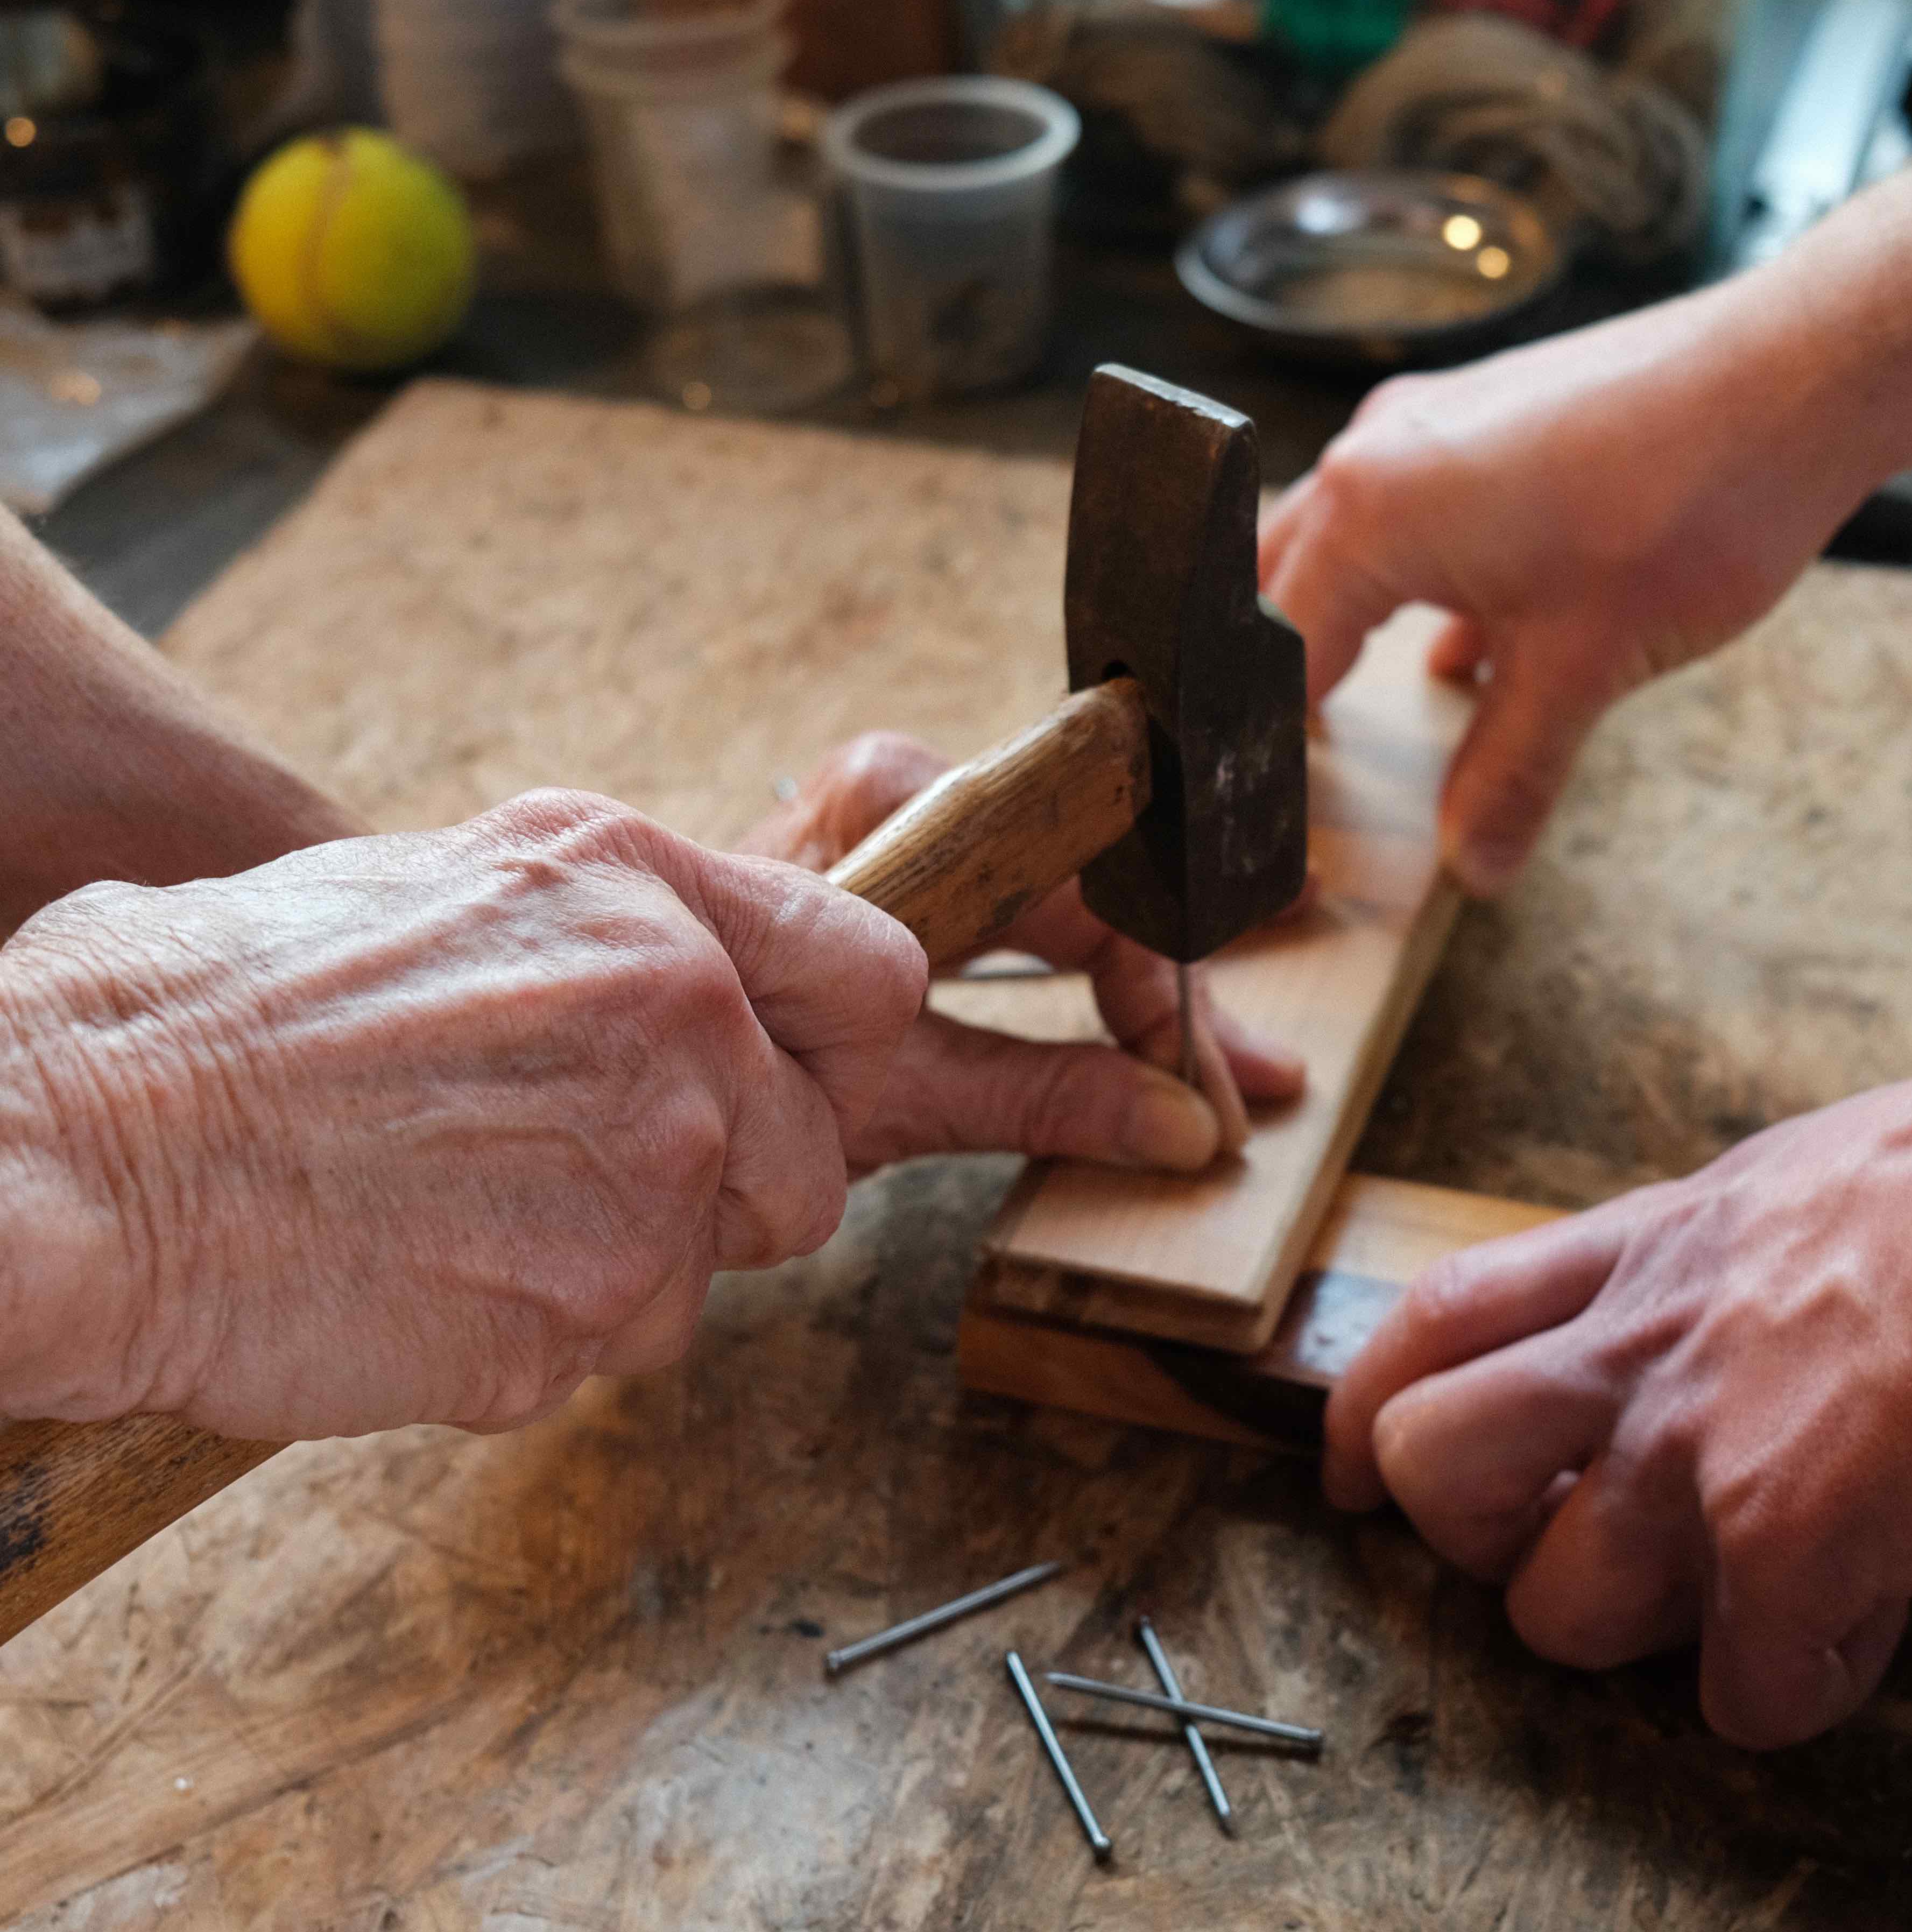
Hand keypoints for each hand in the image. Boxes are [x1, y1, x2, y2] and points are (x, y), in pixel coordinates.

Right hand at [1, 791, 925, 1437]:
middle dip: (725, 1192)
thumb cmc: (199, 1019)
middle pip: (813, 1156)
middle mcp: (678, 1014)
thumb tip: (654, 989)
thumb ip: (590, 944)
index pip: (867, 976)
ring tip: (469, 1227)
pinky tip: (429, 1286)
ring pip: (718, 1268)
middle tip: (578, 1187)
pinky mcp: (593, 1306)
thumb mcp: (428, 892)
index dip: (838, 1050)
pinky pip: (623, 1345)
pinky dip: (545, 1340)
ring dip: (625, 1272)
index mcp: (633, 888)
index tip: (794, 1087)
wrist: (70, 1157)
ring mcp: (650, 1167)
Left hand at [740, 733, 1305, 1173]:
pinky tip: (1163, 1013)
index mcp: (907, 818)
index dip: (1160, 991)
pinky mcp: (908, 877)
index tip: (1200, 1082)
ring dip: (1157, 983)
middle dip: (1180, 996)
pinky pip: (1035, 915)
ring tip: (1240, 1047)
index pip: (1082, 892)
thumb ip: (1044, 1100)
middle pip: (1094, 890)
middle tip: (1260, 1075)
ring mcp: (913, 833)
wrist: (631, 1036)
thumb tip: (1187, 1131)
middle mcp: (915, 801)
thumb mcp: (900, 1092)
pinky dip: (1101, 976)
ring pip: (1075, 900)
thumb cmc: (738, 1051)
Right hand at [1260, 285, 1878, 896]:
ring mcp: (1434, 423)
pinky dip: (1422, 585)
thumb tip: (1473, 861)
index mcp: (1369, 514)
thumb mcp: (1581, 670)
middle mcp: (1379, 454)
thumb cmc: (1684, 506)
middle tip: (1295, 755)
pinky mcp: (1492, 414)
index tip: (1286, 806)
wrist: (1798, 377)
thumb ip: (1508, 774)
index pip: (1277, 651)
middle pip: (1281, 582)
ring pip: (1348, 540)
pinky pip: (1420, 514)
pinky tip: (1466, 647)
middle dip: (1284, 670)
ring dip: (1349, 620)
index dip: (1275, 740)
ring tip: (1356, 701)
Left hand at [1325, 1029, 1911, 1746]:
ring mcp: (1698, 1455)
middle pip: (1432, 1470)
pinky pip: (1741, 1695)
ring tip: (1724, 1600)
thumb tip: (1693, 1299)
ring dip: (1628, 1635)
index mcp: (1639, 1255)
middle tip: (1555, 1547)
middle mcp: (1637, 1351)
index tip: (1353, 1476)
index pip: (1429, 1321)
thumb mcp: (1786, 1182)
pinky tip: (1852, 1638)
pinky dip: (1792, 1692)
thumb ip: (1703, 1255)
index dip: (1362, 1410)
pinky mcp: (1791, 1550)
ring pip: (1553, 1611)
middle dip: (1470, 1538)